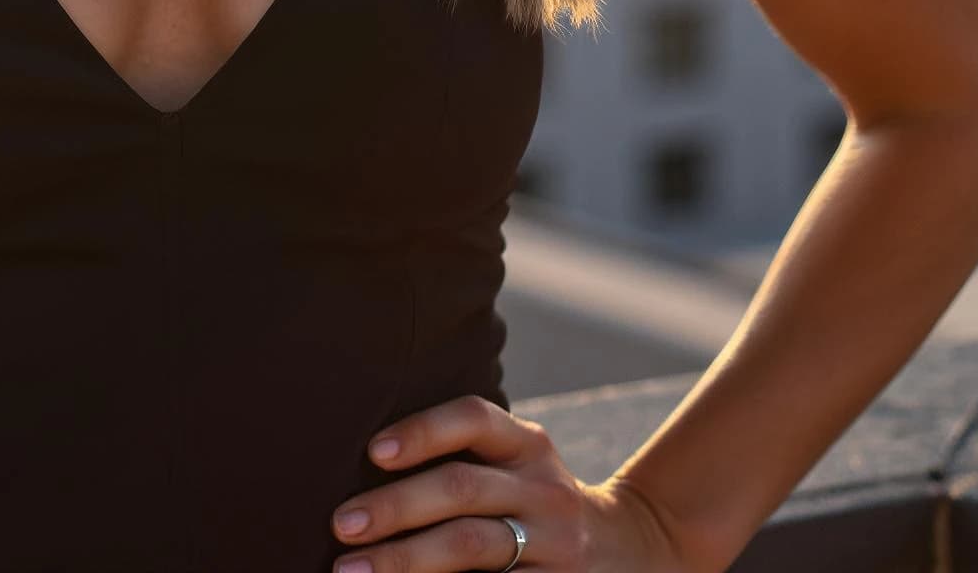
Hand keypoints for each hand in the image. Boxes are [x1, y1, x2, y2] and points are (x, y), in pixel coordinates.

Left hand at [329, 394, 692, 570]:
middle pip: (462, 489)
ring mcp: (554, 542)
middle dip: (396, 508)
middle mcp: (543, 487)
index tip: (373, 451)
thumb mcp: (518, 463)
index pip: (473, 419)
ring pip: (473, 546)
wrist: (635, 549)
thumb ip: (463, 457)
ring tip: (352, 572)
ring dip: (406, 560)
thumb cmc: (537, 500)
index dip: (423, 431)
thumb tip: (361, 466)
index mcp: (527, 443)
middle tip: (342, 524)